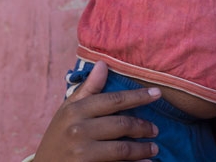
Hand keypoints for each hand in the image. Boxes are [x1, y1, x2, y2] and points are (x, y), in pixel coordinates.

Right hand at [32, 62, 160, 161]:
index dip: (138, 96)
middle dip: (143, 127)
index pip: (113, 100)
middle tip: (155, 130)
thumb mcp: (67, 111)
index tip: (157, 93)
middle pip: (122, 124)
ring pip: (123, 148)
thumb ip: (87, 89)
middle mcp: (78, 130)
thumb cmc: (57, 137)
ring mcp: (82, 152)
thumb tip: (103, 64)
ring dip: (143, 149)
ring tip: (153, 149)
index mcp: (75, 111)